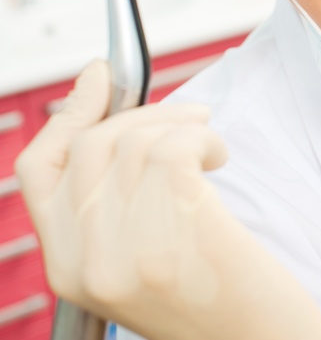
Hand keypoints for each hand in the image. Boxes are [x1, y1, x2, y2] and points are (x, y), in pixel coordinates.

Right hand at [16, 60, 320, 339]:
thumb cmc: (218, 304)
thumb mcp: (141, 263)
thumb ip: (116, 206)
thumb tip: (112, 121)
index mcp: (68, 270)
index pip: (38, 172)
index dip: (68, 116)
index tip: (99, 80)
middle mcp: (88, 262)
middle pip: (88, 147)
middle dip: (142, 115)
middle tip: (188, 117)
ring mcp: (132, 250)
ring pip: (134, 142)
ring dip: (180, 125)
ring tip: (209, 143)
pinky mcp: (183, 232)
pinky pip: (174, 148)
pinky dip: (201, 137)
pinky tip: (219, 158)